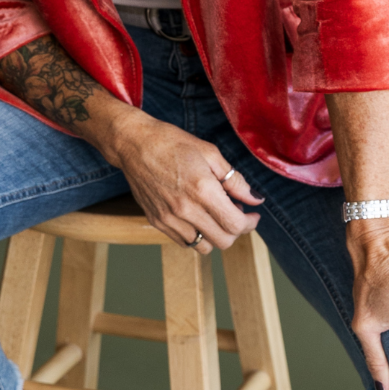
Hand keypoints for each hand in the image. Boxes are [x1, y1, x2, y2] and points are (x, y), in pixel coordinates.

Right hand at [103, 108, 261, 251]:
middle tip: (236, 213)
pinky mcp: (157, 221)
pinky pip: (184, 242)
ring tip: (215, 215)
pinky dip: (197, 235)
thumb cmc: (172, 143)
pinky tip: (197, 216)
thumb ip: (235, 180)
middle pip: (223, 241)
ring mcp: (169, 219)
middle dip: (236, 230)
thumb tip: (255, 199)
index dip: (250, 223)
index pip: (235, 224)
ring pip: (204, 246)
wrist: (134, 144)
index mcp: (202, 190)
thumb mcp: (210, 153)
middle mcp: (185, 209)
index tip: (252, 214)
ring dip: (216, 235)